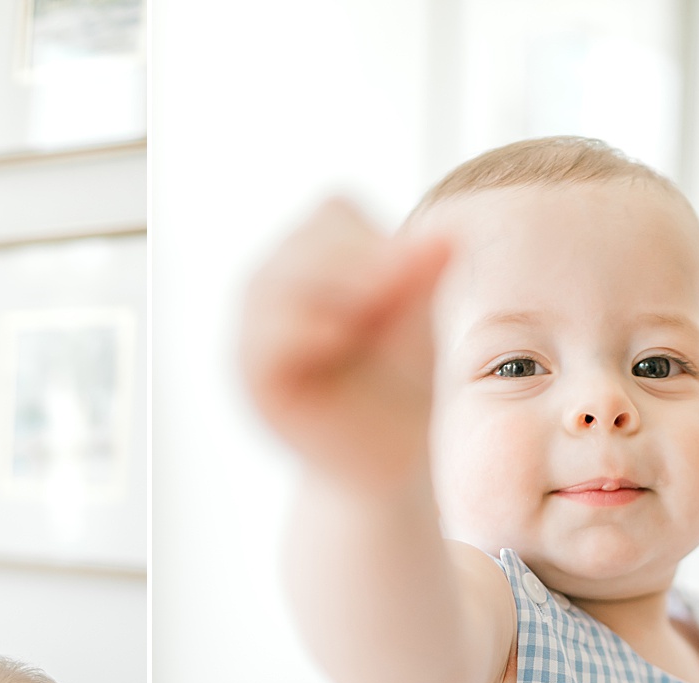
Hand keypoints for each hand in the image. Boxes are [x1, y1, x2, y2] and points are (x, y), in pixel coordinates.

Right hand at [241, 196, 451, 490]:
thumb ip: (420, 275)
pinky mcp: (251, 377)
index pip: (332, 213)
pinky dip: (306, 332)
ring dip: (332, 293)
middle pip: (302, 243)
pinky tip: (339, 342)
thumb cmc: (405, 376)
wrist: (391, 454)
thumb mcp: (419, 313)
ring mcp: (253, 330)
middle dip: (357, 265)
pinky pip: (264, 339)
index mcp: (312, 255)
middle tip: (393, 302)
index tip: (410, 283)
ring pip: (275, 284)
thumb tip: (446, 238)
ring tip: (369, 322)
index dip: (376, 240)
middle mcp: (272, 284)